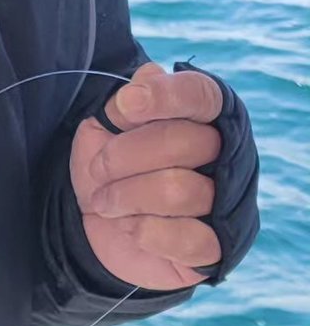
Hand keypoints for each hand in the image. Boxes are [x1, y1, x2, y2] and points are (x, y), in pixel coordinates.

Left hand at [69, 62, 223, 290]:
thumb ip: (128, 101)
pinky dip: (145, 231)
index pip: (201, 94)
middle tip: (97, 169)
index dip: (166, 96)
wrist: (97, 223)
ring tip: (105, 202)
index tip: (125, 104)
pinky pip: (188, 239)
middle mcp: (228, 156)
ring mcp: (227, 204)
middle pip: (185, 142)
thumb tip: (150, 76)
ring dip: (125, 195)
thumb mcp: (105, 126)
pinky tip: (129, 226)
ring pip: (179, 189)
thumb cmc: (112, 164)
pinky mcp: (216, 249)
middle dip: (123, 155)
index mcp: (205, 117)